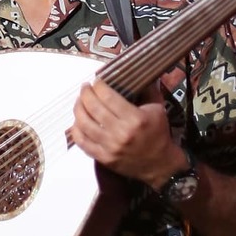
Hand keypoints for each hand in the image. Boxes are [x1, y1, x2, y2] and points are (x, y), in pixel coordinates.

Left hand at [70, 79, 187, 189]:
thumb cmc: (158, 135)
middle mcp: (121, 133)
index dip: (98, 86)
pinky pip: (82, 142)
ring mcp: (110, 147)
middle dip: (85, 93)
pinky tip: (77, 121)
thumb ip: (148, 90)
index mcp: (135, 119)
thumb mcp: (158, 109)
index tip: (97, 81)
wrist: (159, 164)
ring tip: (79, 101)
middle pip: (93, 108)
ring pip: (84, 124)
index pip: (108, 97)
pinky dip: (76, 130)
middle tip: (85, 88)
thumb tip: (140, 72)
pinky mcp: (104, 158)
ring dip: (78, 109)